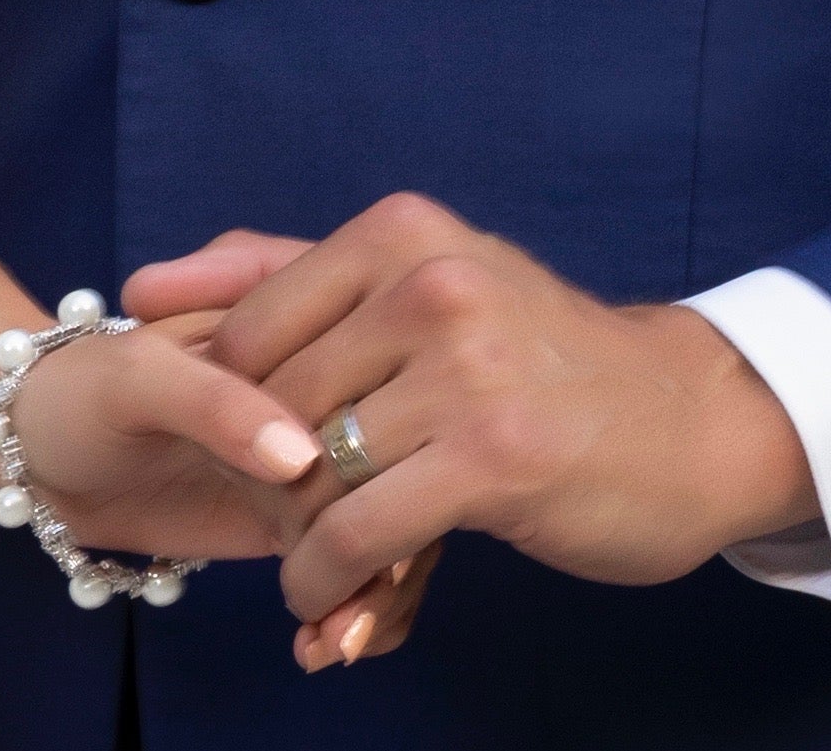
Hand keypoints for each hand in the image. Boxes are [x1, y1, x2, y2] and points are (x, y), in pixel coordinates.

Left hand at [0, 316, 438, 668]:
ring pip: (388, 519)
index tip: (343, 516)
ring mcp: (313, 456)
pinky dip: (356, 608)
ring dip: (377, 591)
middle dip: (390, 547)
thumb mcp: (135, 377)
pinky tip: (323, 646)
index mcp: (292, 326)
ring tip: (333, 642)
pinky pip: (358, 560)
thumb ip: (213, 402)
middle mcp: (318, 387)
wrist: (45, 449)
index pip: (363, 384)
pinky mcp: (301, 514)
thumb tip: (299, 456)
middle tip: (346, 608)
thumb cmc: (83, 386)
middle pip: (392, 463)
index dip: (370, 455)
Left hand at [126, 196, 820, 625]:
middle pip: (275, 400)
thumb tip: (141, 280)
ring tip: (298, 568)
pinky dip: (324, 579)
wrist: (689, 420)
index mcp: (402, 231)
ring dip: (289, 539)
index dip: (229, 402)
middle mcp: (428, 283)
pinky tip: (325, 601)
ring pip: (312, 469)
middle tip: (268, 525)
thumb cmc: (540, 355)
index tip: (246, 453)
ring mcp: (464, 367)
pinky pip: (358, 529)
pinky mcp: (492, 458)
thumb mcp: (424, 279)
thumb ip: (284, 274)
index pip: (252, 321)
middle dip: (259, 476)